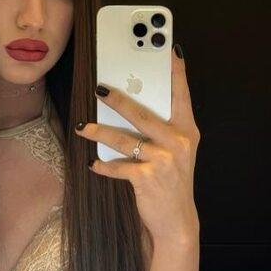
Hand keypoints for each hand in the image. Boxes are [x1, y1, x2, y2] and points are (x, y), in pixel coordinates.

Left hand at [75, 47, 200, 244]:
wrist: (177, 221)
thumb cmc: (171, 179)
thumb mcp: (176, 150)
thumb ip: (161, 127)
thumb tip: (128, 102)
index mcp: (187, 130)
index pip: (181, 94)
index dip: (176, 71)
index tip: (170, 49)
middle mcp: (178, 142)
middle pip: (143, 114)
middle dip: (120, 100)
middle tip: (100, 89)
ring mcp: (164, 160)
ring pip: (125, 139)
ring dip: (100, 132)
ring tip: (84, 127)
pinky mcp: (148, 178)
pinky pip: (119, 166)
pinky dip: (104, 165)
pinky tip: (94, 164)